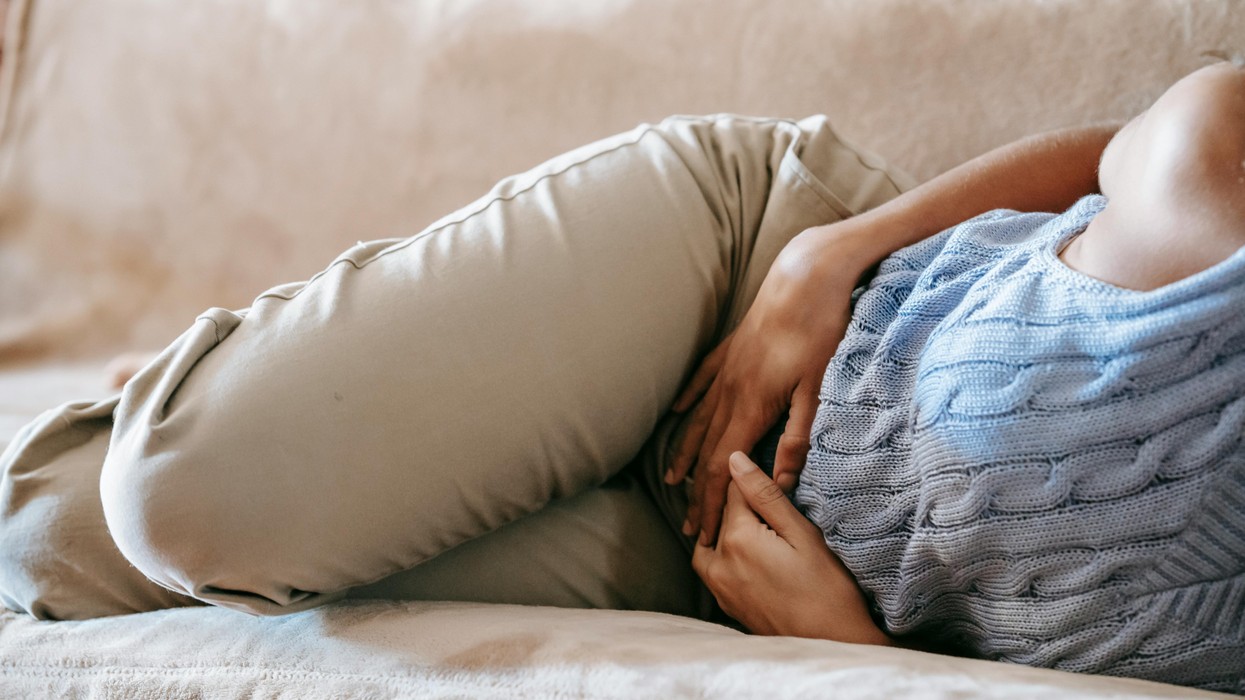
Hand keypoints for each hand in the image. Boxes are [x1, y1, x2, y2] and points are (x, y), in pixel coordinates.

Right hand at [667, 222, 867, 544]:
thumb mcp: (817, 387)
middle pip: (706, 450)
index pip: (722, 466)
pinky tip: (677, 414)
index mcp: (751, 405)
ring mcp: (727, 368)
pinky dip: (688, 403)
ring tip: (672, 480)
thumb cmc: (820, 329)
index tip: (701, 531)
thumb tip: (781, 480)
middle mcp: (730, 389)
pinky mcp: (733, 348)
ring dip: (685, 453)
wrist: (807, 273)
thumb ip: (797, 435)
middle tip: (687, 526)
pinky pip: (701, 381)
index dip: (709, 502)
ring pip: (698, 419)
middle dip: (696, 491)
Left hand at [691, 452, 889, 643]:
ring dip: (725, 530)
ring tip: (755, 527)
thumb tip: (735, 460)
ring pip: (709, 543)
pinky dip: (723, 555)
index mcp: (737, 538)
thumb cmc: (828, 589)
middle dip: (740, 504)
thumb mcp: (803, 534)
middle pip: (720, 516)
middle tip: (769, 502)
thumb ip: (765, 495)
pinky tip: (748, 554)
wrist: (833, 645)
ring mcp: (720, 588)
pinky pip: (712, 570)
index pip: (732, 490)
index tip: (768, 475)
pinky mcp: (727, 605)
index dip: (751, 478)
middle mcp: (719, 563)